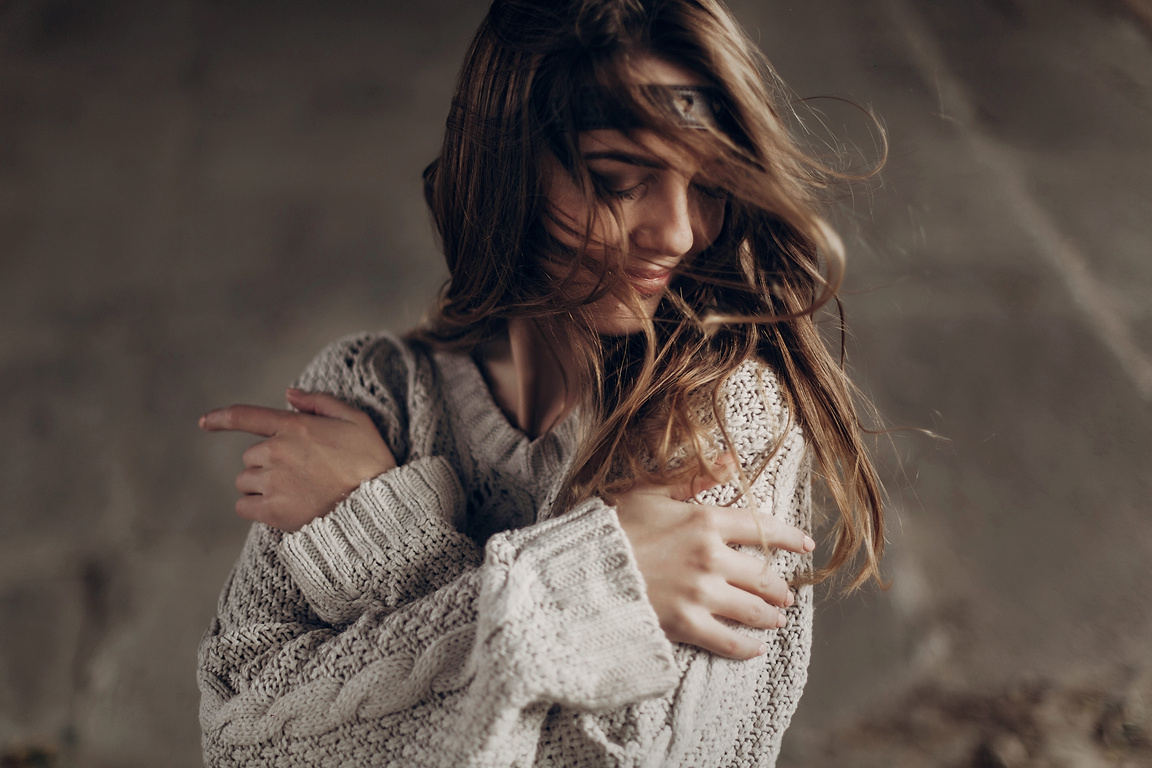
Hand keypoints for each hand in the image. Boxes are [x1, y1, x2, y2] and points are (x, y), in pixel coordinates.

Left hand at [199, 389, 396, 531]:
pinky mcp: (272, 510)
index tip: (204, 422)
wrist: (377, 507)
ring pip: (245, 481)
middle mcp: (277, 451)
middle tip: (300, 474)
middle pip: (251, 456)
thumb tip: (288, 394)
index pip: (246, 416)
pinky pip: (243, 506)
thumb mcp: (357, 420)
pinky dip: (255, 507)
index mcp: (294, 426)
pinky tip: (280, 508)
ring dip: (261, 486)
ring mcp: (273, 482)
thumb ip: (320, 402)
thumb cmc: (371, 462)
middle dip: (268, 463)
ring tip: (295, 493)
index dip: (221, 417)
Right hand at [612, 458, 815, 659]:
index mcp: (704, 520)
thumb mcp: (652, 492)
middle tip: (785, 592)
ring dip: (770, 615)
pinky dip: (747, 647)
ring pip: (753, 609)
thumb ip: (695, 478)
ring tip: (777, 618)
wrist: (582, 567)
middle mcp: (710, 558)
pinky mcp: (686, 624)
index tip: (806, 544)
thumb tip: (732, 460)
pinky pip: (729, 641)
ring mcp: (700, 593)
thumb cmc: (613, 526)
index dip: (789, 536)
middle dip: (779, 585)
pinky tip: (755, 648)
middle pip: (763, 575)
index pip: (762, 528)